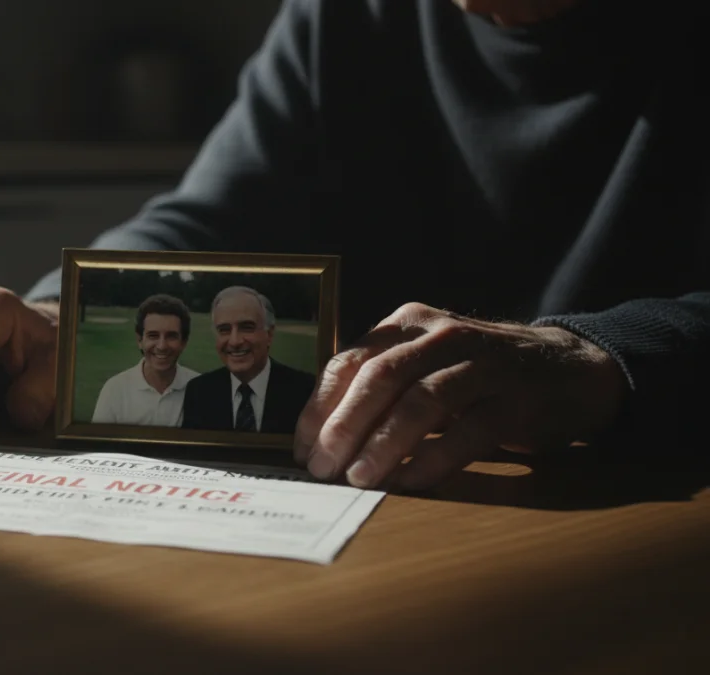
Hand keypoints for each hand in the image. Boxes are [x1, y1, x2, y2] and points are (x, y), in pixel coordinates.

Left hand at [293, 303, 627, 490]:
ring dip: (384, 444)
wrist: (569, 370)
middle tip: (322, 468)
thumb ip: (380, 388)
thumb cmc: (478, 376)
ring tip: (359, 478)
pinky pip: (469, 431)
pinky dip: (435, 460)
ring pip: (421, 401)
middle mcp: (442, 334)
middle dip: (344, 426)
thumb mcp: (424, 365)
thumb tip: (321, 440)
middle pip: (380, 378)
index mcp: (408, 323)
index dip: (320, 407)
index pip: (350, 361)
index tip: (302, 448)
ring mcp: (483, 364)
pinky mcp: (517, 399)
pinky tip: (411, 483)